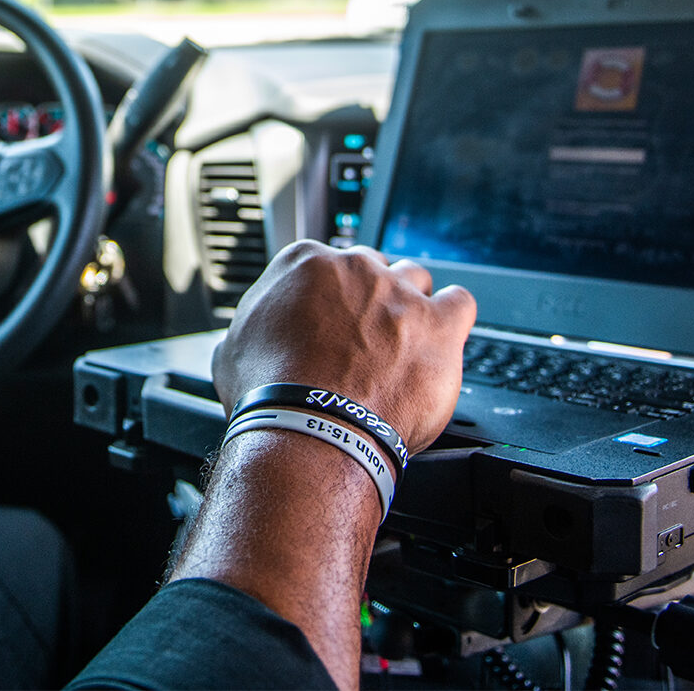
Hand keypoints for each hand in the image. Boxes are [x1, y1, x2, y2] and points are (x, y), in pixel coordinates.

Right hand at [212, 240, 475, 455]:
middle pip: (375, 268)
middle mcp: (357, 268)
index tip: (332, 318)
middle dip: (371, 298)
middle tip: (364, 338)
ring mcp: (401, 294)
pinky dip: (454, 317)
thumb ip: (256, 325)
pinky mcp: (439, 325)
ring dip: (412, 305)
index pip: (329, 263)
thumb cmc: (271, 395)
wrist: (309, 429)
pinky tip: (442, 338)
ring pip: (417, 279)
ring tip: (402, 342)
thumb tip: (254, 333)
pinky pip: (461, 302)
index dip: (332, 295)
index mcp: (307, 264)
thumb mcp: (233, 349)